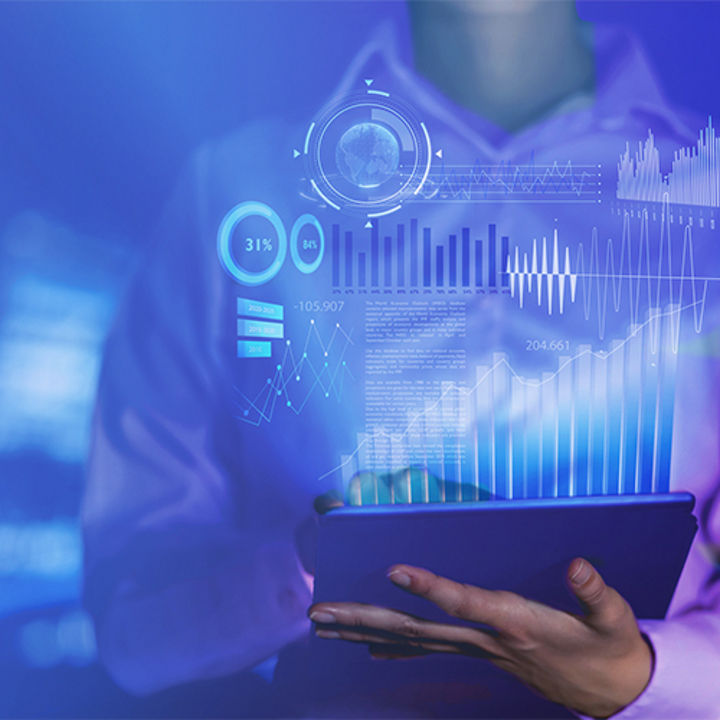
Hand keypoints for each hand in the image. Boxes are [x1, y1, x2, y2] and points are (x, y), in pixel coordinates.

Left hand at [308, 559, 652, 717]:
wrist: (612, 691)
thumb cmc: (610, 648)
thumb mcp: (613, 619)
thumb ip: (594, 593)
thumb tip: (578, 565)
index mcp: (515, 623)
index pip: (465, 602)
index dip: (431, 588)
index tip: (395, 569)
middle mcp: (487, 640)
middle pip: (417, 631)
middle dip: (366, 620)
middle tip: (319, 614)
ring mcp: (478, 651)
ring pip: (413, 642)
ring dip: (365, 633)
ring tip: (323, 627)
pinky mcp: (479, 654)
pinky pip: (427, 650)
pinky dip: (394, 648)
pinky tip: (366, 649)